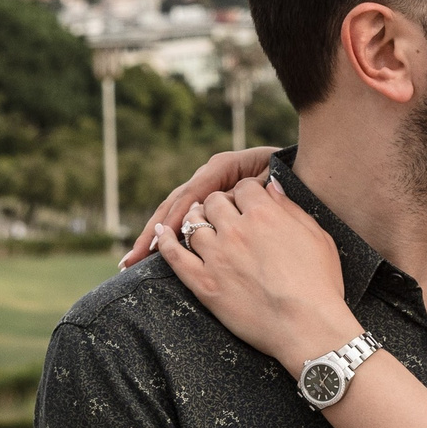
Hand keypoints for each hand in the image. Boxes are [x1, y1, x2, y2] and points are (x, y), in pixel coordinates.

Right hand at [121, 146, 281, 268]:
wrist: (295, 169)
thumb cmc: (288, 173)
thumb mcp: (273, 176)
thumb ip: (250, 188)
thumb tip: (230, 200)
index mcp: (222, 167)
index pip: (192, 195)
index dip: (176, 217)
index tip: (163, 239)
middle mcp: (207, 176)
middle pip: (174, 205)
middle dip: (152, 232)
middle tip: (132, 260)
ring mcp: (204, 189)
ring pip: (173, 213)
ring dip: (152, 237)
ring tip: (131, 260)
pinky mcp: (206, 202)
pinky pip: (183, 219)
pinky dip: (168, 237)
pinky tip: (152, 255)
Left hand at [156, 178, 357, 364]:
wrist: (307, 326)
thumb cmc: (321, 284)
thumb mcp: (317, 236)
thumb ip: (290, 208)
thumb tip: (271, 186)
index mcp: (265, 213)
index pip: (245, 187)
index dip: (246, 192)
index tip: (248, 201)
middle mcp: (236, 229)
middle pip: (215, 201)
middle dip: (220, 202)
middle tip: (223, 212)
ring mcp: (217, 256)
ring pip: (193, 224)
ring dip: (195, 218)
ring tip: (197, 220)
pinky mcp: (204, 283)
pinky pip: (175, 256)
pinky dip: (166, 241)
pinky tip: (162, 234)